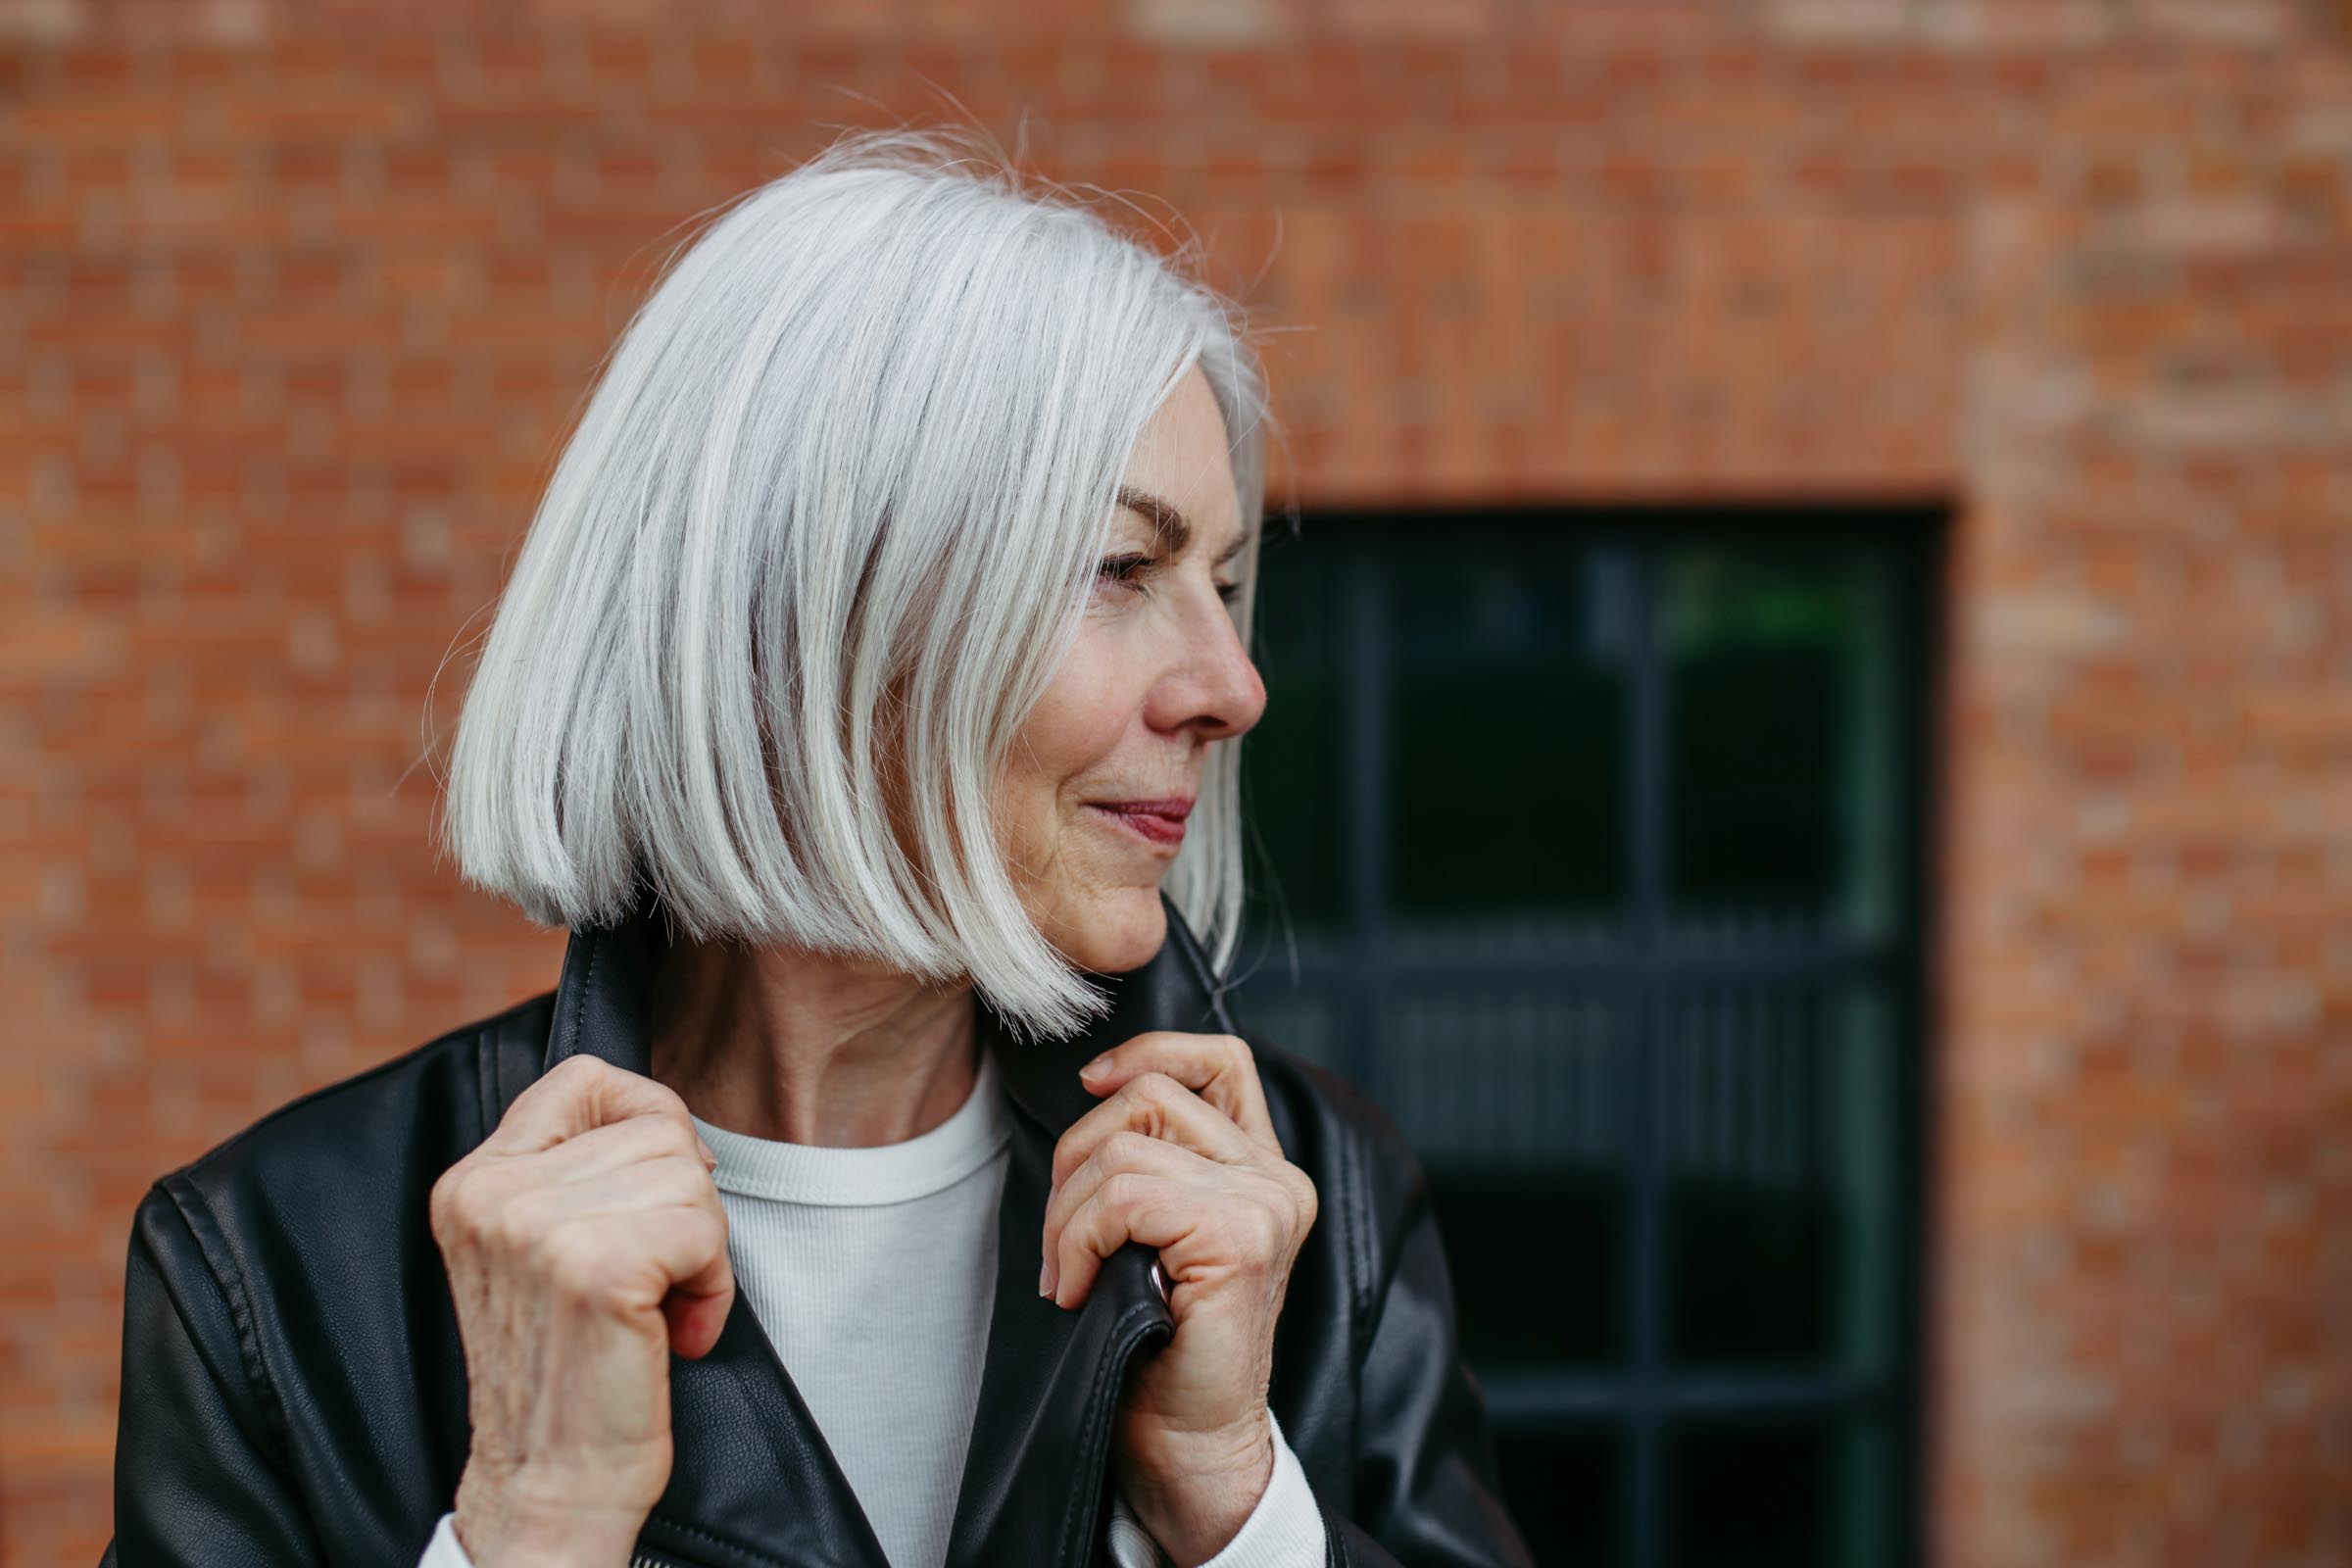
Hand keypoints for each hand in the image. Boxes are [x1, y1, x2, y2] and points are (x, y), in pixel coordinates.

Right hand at [429, 1055, 735, 1565]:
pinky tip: (673, 1337)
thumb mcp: (539, 1253)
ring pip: (690, 1177)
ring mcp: (538, 1226)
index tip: (659, 1190)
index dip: (650, 1117)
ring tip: (657, 1313)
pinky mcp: (594, 1268)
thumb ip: (574, 1176)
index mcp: (472, 1181)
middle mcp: (492, 1193)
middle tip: (655, 1281)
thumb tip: (669, 1120)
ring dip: (700, 1253)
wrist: (548, 1492)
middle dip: (685, 1204)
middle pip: (658, 1128)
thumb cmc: (567, 1374)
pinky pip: (705, 1232)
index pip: (585, 1076)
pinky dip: (711, 1291)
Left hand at [1040, 1031, 1317, 1566]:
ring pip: (1124, 1149)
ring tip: (1067, 1274)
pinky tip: (1079, 1291)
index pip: (1219, 1058)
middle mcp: (1277, 1177)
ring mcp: (1265, 1205)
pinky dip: (1078, 1240)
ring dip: (1069, 1215)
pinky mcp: (1240, 1240)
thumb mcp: (1155, 1231)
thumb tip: (1097, 1086)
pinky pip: (1125, 1198)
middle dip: (1075, 1161)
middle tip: (1061, 1244)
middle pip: (1147, 1097)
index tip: (1091, 1086)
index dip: (1148, 1054)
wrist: (1187, 1445)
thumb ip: (1153, 1159)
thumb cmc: (1159, 1347)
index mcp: (1262, 1167)